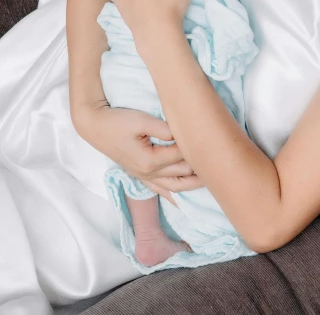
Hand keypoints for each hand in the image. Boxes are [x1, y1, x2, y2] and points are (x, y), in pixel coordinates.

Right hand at [74, 101, 202, 203]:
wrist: (95, 126)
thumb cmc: (117, 121)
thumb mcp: (141, 120)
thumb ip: (163, 128)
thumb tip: (182, 133)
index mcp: (150, 160)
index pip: (181, 156)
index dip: (196, 148)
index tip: (212, 140)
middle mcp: (148, 173)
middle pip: (182, 173)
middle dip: (201, 169)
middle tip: (221, 162)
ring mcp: (143, 176)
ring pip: (174, 186)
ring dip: (193, 184)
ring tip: (212, 181)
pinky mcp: (140, 174)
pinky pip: (160, 190)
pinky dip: (174, 195)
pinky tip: (183, 202)